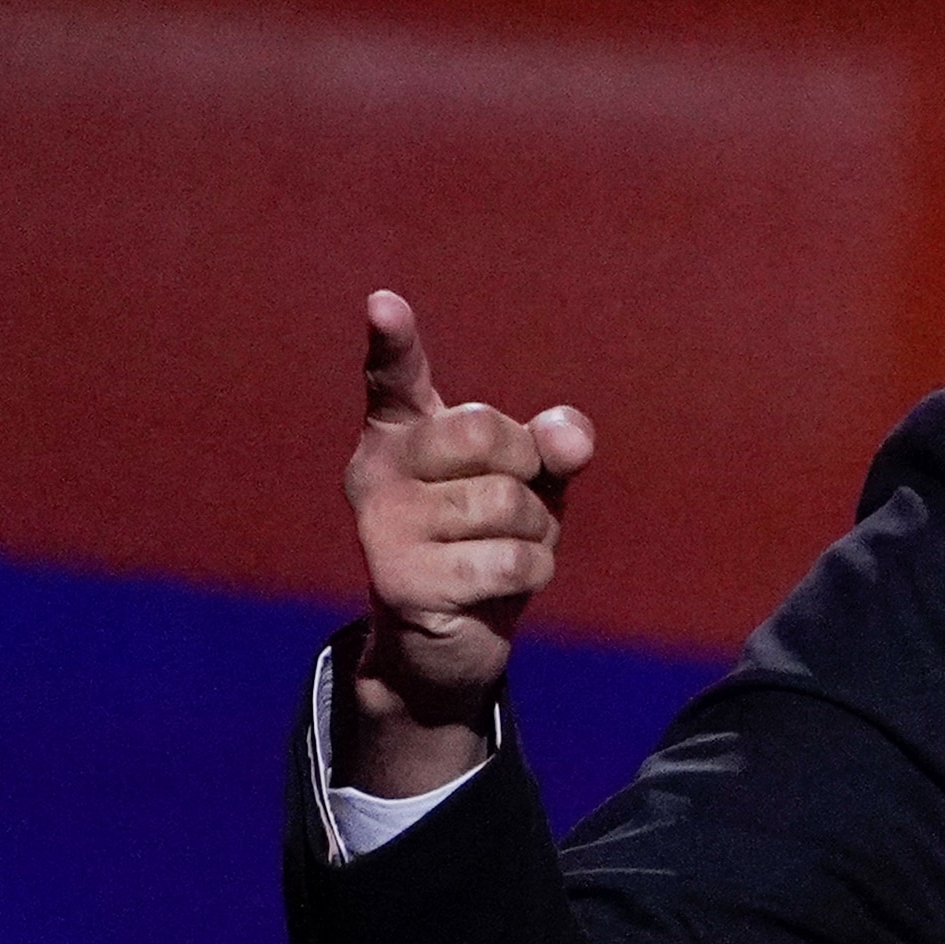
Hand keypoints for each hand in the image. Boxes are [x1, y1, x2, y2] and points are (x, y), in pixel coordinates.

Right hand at [339, 292, 595, 794]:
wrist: (448, 640)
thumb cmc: (488, 543)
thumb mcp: (532, 486)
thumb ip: (554, 448)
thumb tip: (567, 434)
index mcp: (402, 432)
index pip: (394, 377)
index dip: (394, 341)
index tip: (385, 303)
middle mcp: (378, 469)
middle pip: (483, 430)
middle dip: (525, 470)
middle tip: (509, 506)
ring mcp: (381, 524)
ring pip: (505, 501)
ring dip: (531, 532)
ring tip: (498, 550)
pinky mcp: (399, 579)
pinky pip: (509, 559)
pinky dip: (528, 573)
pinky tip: (497, 585)